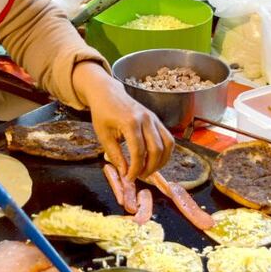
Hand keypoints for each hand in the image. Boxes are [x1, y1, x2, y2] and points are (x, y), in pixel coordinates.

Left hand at [73, 62, 173, 179]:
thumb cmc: (103, 113)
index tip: (129, 178)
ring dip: (161, 162)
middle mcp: (146, 119)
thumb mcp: (103, 136)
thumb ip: (115, 155)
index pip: (138, 152)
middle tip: (139, 176)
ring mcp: (154, 118)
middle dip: (150, 168)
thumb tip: (125, 173)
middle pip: (156, 149)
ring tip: (148, 170)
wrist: (108, 93)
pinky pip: (168, 138)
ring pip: (167, 144)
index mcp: (130, 122)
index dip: (135, 169)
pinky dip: (165, 152)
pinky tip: (155, 160)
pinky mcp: (157, 120)